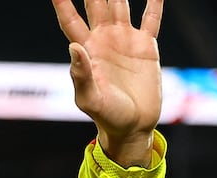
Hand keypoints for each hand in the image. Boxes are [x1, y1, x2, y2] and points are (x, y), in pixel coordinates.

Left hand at [52, 0, 162, 166]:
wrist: (133, 126)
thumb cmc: (106, 116)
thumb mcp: (90, 99)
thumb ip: (80, 75)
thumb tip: (73, 47)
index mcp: (86, 50)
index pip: (70, 20)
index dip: (62, 3)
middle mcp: (103, 39)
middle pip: (95, 4)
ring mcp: (124, 39)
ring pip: (120, 3)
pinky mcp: (146, 45)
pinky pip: (151, 17)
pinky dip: (154, 2)